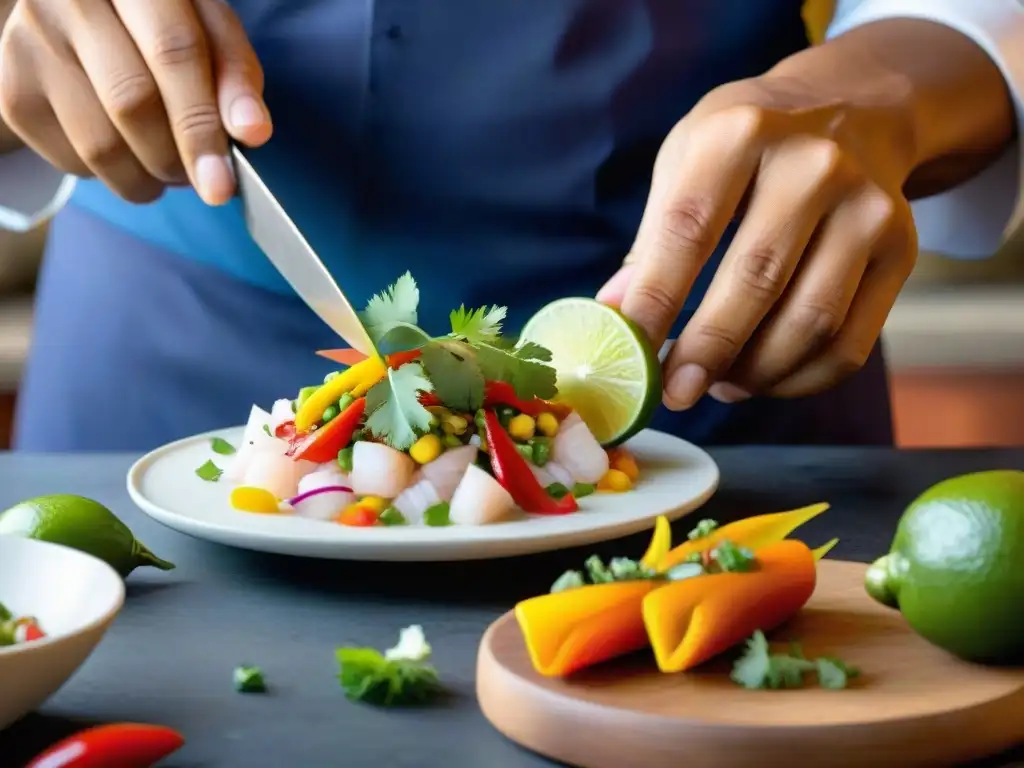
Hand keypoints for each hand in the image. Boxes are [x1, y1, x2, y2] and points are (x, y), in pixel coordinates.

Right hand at [0, 0, 270, 204]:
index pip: (173, 54)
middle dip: (176, 160)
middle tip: (203, 181)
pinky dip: (112, 176)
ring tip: (170, 170)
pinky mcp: (12, 88)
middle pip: (132, 102)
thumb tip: (252, 132)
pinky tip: (128, 154)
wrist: (84, 15)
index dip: (201, 126)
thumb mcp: (209, 33)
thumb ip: (235, 76)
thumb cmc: (163, 26)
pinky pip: (71, 159)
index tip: (221, 184)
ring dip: (147, 179)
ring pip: (98, 143)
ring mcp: (30, 41)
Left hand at [598, 76, 917, 408]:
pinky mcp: (902, 250)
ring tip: (716, 385)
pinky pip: (850, 343)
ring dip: (756, 372)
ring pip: (810, 322)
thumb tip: (615, 317)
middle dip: (707, 351)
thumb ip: (652, 237)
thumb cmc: (749, 143)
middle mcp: (813, 165)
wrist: (854, 106)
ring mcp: (867, 208)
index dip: (655, 301)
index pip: (688, 230)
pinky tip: (763, 379)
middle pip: (755, 281)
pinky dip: (800, 379)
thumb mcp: (688, 157)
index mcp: (741, 132)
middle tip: (674, 393)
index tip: (631, 353)